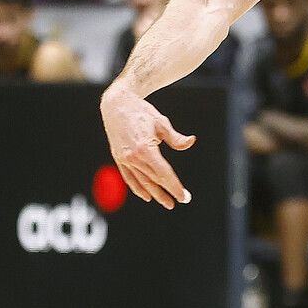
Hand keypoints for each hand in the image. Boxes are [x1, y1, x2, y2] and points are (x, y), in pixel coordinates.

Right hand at [100, 79, 196, 207]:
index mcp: (145, 149)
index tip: (184, 196)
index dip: (174, 186)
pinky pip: (129, 177)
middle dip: (168, 192)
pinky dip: (137, 188)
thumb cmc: (141, 112)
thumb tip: (190, 142)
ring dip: (155, 194)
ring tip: (167, 202)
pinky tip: (146, 196)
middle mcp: (133, 157)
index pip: (163, 174)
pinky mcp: (118, 158)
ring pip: (141, 182)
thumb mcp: (161, 123)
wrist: (117, 104)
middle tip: (181, 200)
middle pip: (154, 180)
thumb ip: (175, 138)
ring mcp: (124, 159)